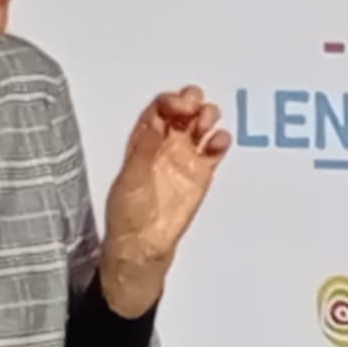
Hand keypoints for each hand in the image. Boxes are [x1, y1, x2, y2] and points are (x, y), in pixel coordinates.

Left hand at [100, 85, 231, 316]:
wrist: (143, 244)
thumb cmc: (128, 215)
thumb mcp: (131, 179)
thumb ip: (144, 150)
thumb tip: (154, 123)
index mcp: (143, 141)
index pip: (158, 110)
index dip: (169, 102)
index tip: (178, 103)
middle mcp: (165, 145)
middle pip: (182, 112)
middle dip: (190, 102)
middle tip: (195, 104)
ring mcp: (184, 158)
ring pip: (200, 126)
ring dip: (207, 117)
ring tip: (208, 120)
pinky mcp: (201, 173)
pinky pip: (214, 151)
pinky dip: (220, 142)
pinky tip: (219, 140)